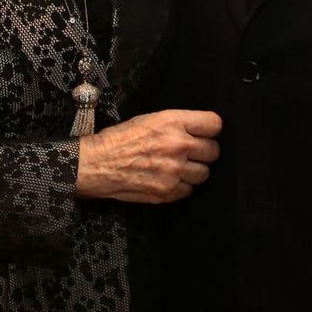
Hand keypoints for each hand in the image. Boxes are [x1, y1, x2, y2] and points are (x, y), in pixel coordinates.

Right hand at [76, 109, 221, 204]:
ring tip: (178, 167)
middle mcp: (178, 146)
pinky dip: (181, 186)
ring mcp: (174, 171)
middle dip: (204, 152)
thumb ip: (177, 125)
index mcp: (173, 123)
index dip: (210, 129)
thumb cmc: (119, 139)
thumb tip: (198, 131)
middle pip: (213, 151)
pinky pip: (189, 190)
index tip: (205, 133)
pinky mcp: (167, 192)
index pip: (214, 124)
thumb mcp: (149, 119)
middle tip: (192, 153)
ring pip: (204, 173)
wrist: (97, 164)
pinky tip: (168, 179)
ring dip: (194, 171)